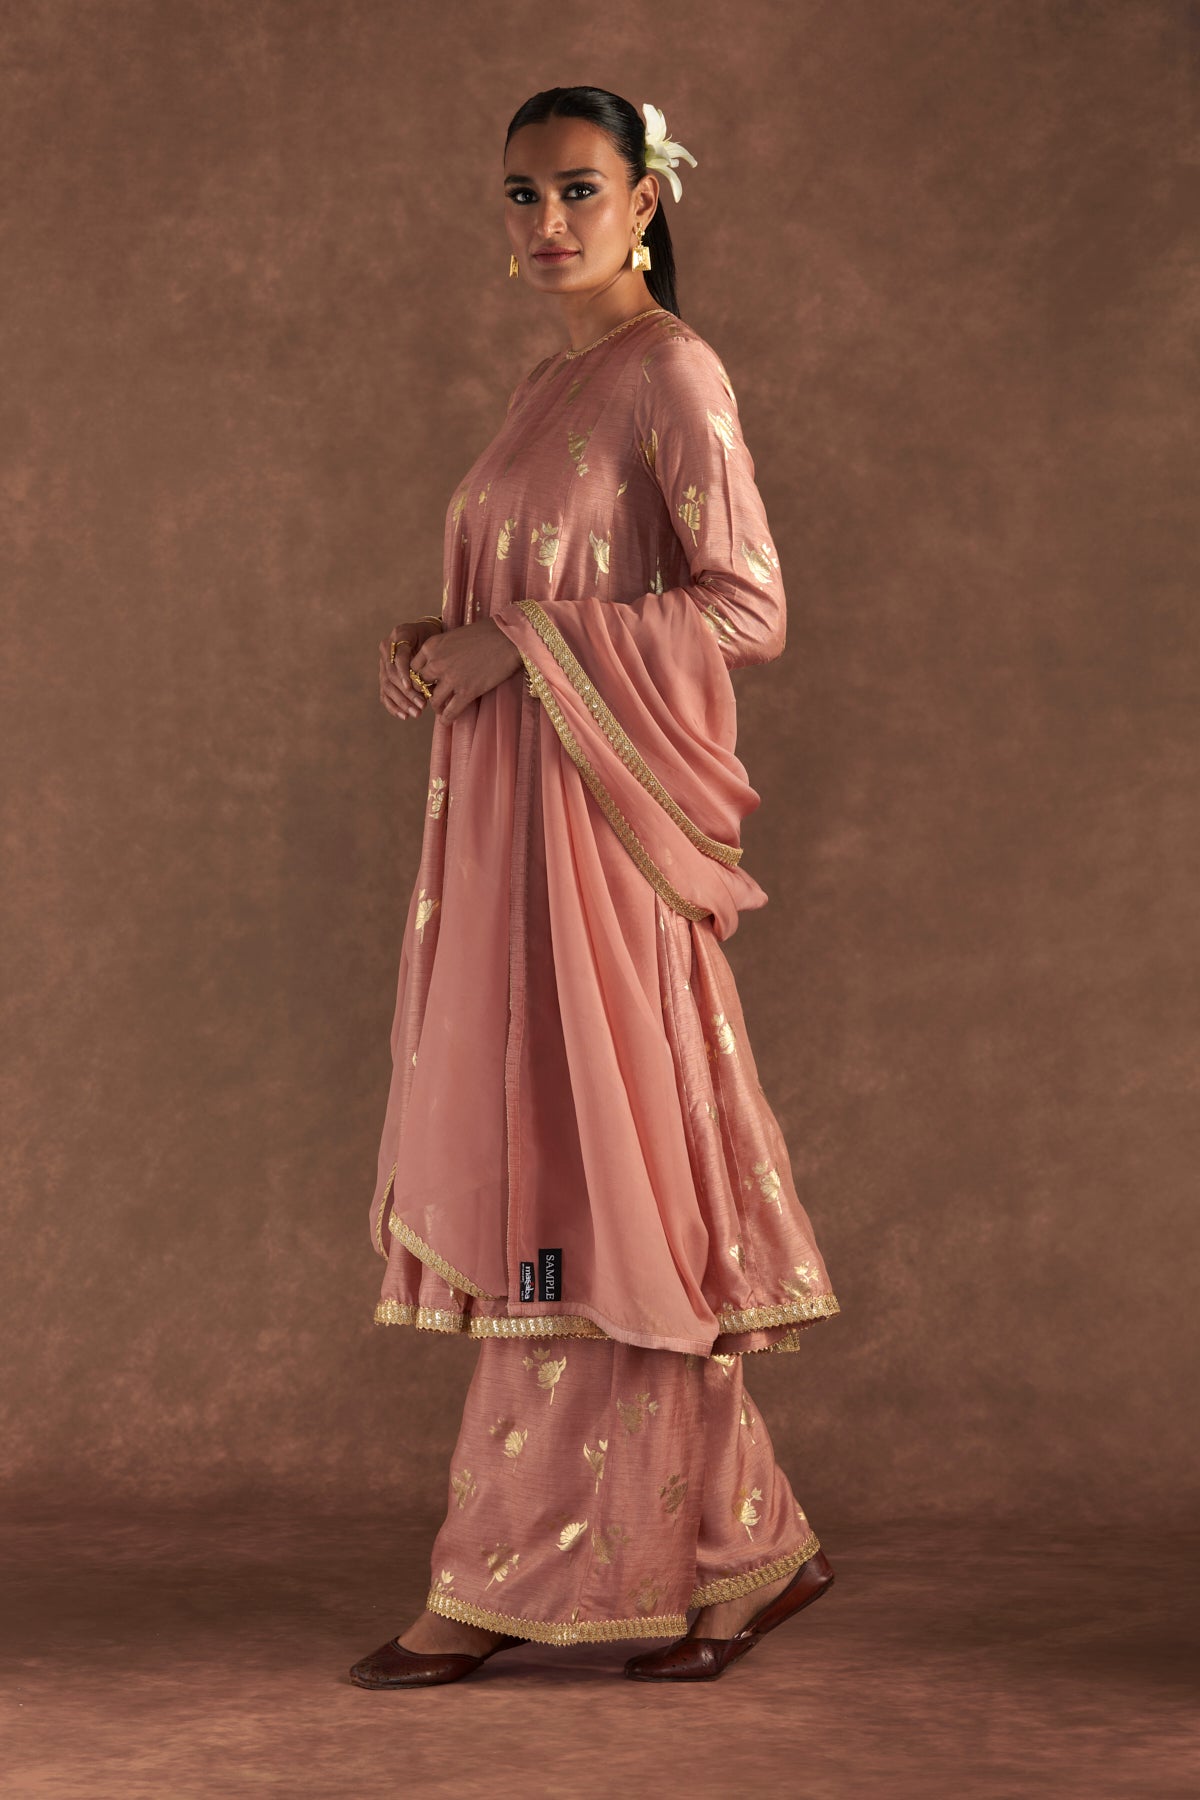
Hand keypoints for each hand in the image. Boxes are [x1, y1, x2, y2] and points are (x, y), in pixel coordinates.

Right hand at [379, 618, 444, 720]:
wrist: (427, 633)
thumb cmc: (435, 638)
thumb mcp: (435, 642)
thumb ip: (430, 658)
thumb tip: (430, 685)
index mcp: (400, 634)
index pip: (398, 656)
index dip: (403, 672)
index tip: (411, 686)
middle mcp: (388, 647)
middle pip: (391, 674)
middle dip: (406, 692)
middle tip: (421, 705)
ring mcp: (383, 662)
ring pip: (387, 685)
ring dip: (402, 702)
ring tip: (416, 713)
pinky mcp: (384, 675)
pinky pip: (384, 693)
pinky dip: (394, 706)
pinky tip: (404, 716)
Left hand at [408, 617, 523, 725]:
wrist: (508, 638)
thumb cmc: (486, 632)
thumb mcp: (454, 635)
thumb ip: (443, 649)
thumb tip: (440, 663)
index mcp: (432, 645)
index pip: (413, 667)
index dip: (419, 677)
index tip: (426, 682)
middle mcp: (437, 662)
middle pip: (421, 685)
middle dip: (426, 692)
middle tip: (434, 695)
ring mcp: (451, 678)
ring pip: (434, 700)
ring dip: (437, 706)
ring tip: (441, 709)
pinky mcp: (466, 692)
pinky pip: (450, 712)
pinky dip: (446, 719)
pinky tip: (446, 721)